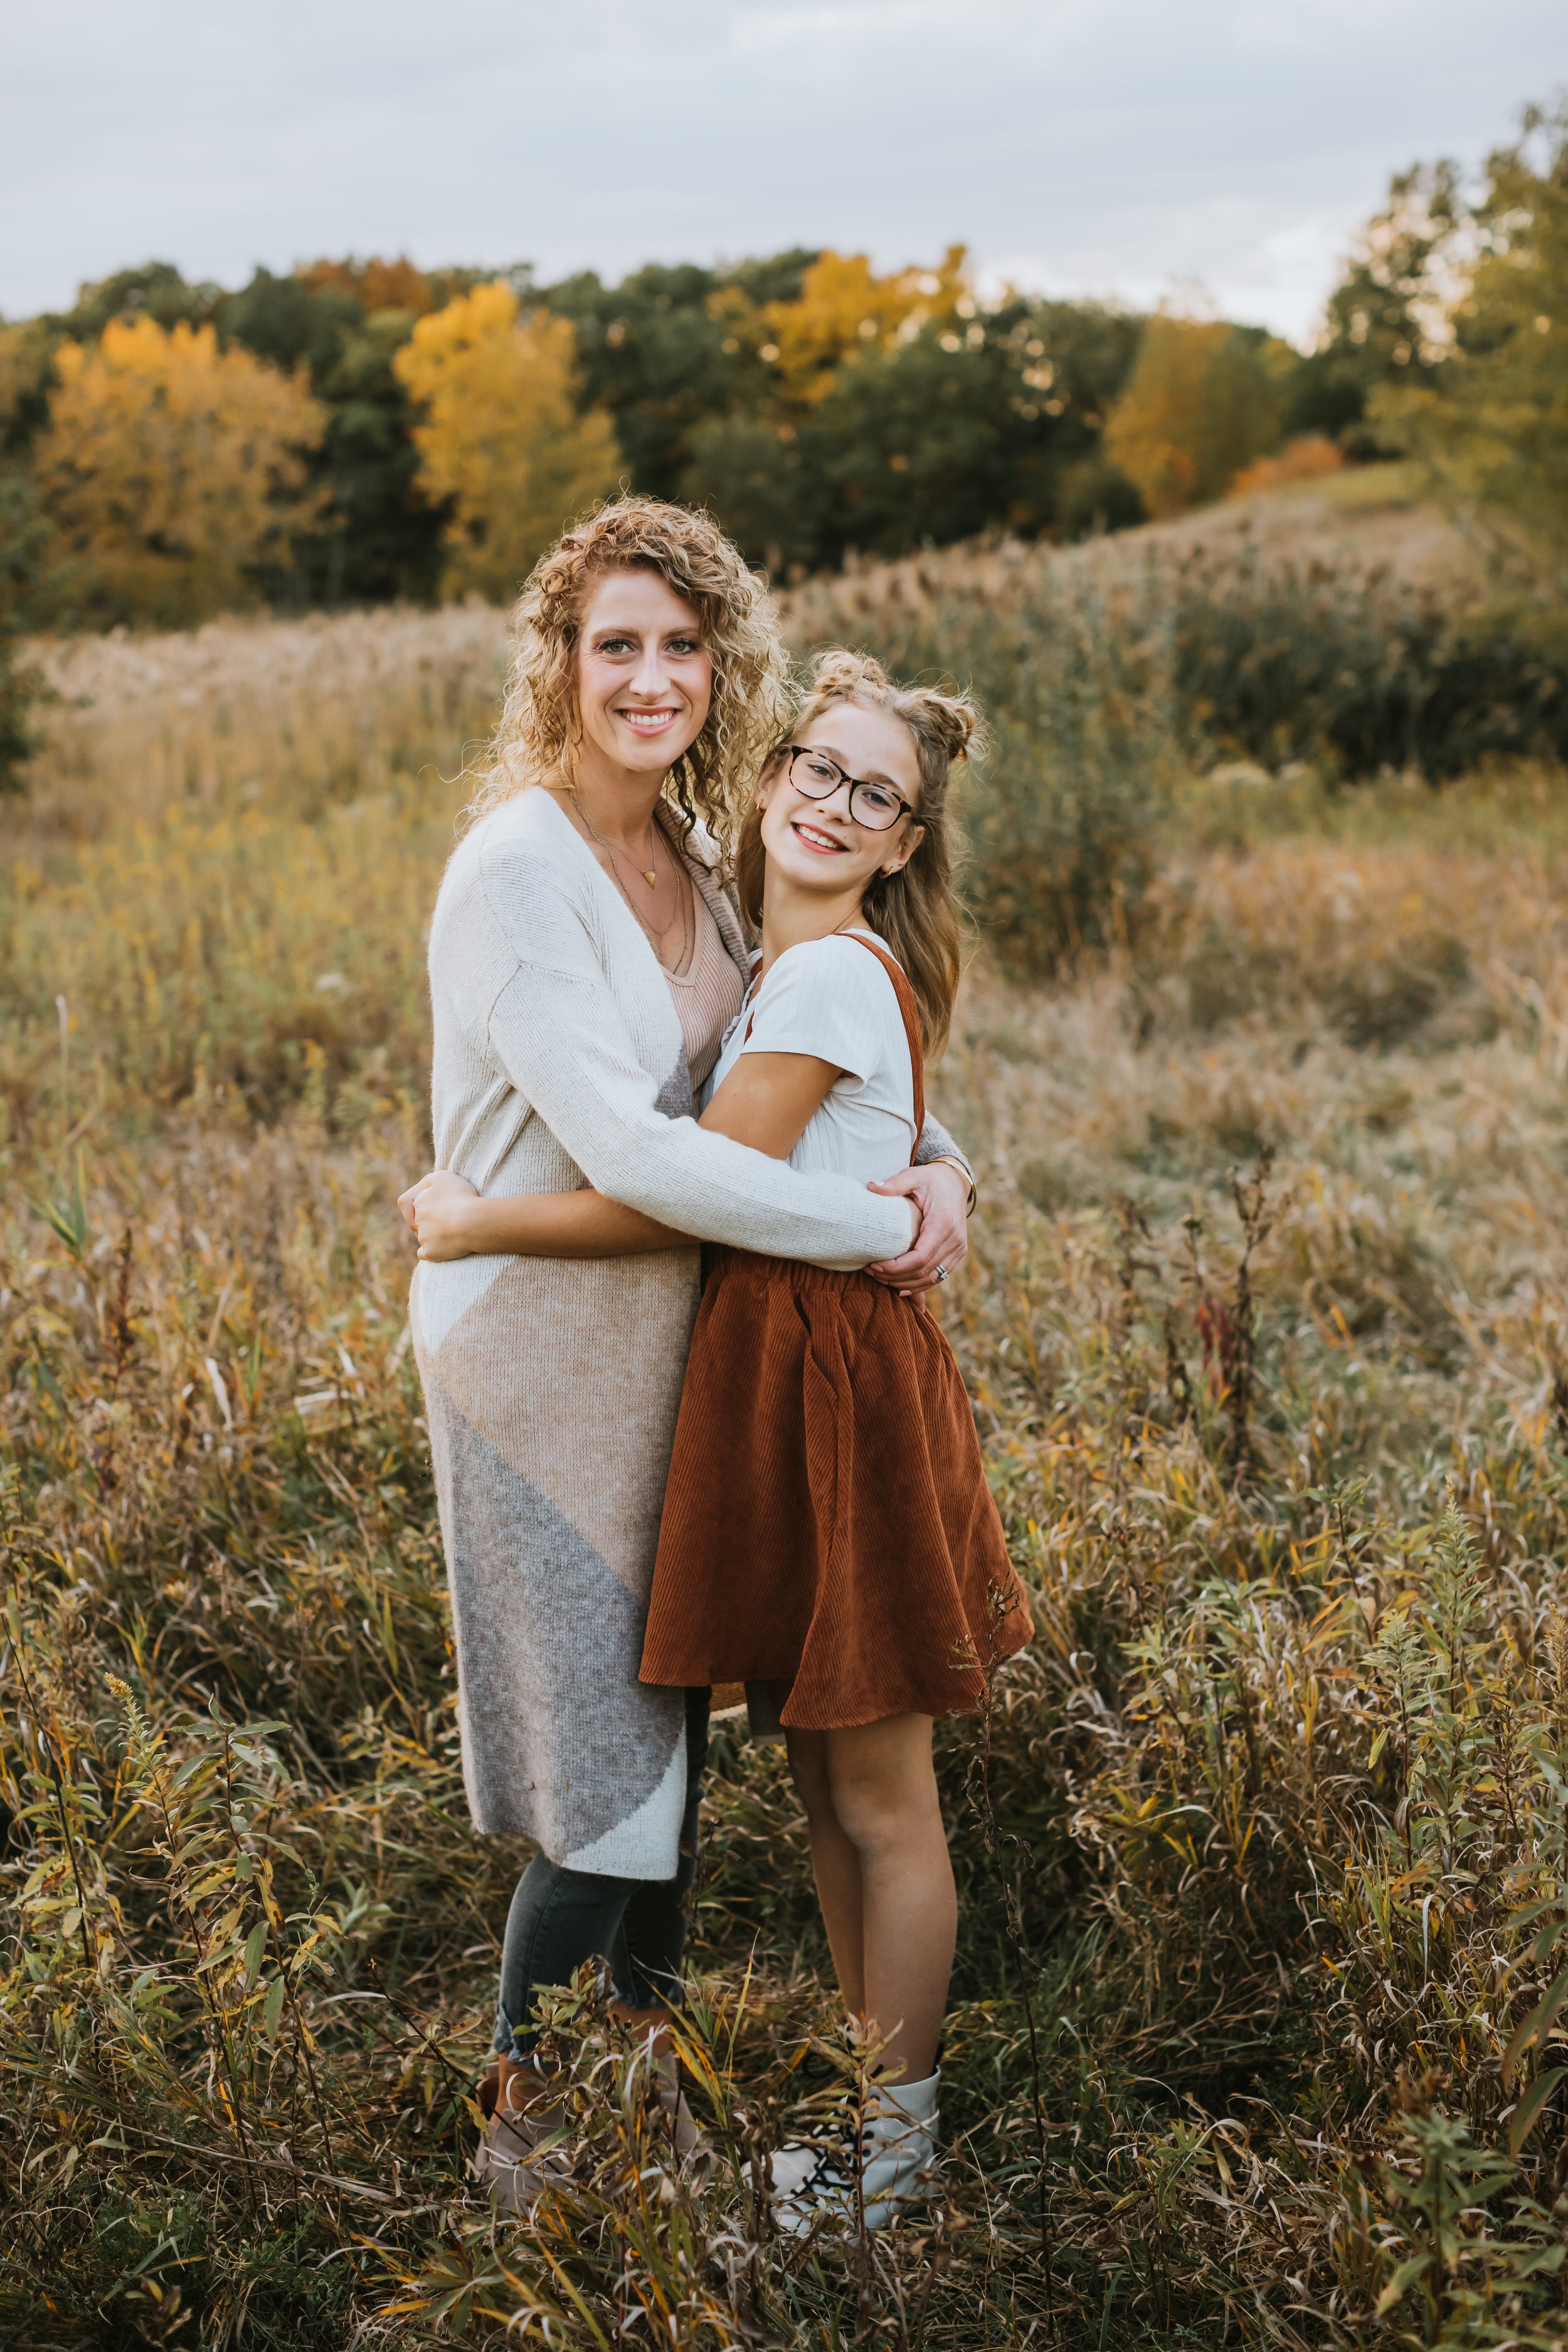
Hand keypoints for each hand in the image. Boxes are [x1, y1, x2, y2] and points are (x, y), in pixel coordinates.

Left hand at [398, 1169, 481, 1260]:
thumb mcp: (444, 1176)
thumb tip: (425, 1190)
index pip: (412, 1203)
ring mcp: (423, 1239)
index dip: (424, 1204)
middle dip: (429, 1220)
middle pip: (418, 1221)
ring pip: (422, 1237)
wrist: (473, 1222)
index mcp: (419, 1203)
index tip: (440, 1204)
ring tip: (453, 1231)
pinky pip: (424, 1254)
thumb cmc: (461, 1197)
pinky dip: (431, 1251)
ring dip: (433, 1235)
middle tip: (449, 1217)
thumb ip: (430, 1181)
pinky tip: (441, 1248)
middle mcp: (417, 1221)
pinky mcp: (431, 1253)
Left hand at [865, 1160, 969, 1294]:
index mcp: (944, 1222)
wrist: (954, 1182)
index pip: (920, 1257)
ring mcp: (959, 1248)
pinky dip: (919, 1284)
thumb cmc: (931, 1179)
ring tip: (881, 1279)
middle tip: (871, 1272)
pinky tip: (900, 1286)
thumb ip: (894, 1183)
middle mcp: (955, 1239)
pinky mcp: (958, 1253)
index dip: (896, 1267)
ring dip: (905, 1283)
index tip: (874, 1265)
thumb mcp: (914, 1176)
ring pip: (932, 1278)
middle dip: (895, 1277)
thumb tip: (871, 1186)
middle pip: (923, 1271)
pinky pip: (939, 1276)